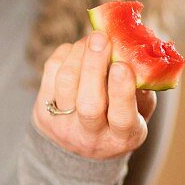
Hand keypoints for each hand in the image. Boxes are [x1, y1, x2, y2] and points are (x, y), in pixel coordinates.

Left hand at [31, 32, 157, 159]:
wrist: (80, 147)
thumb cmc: (118, 118)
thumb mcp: (140, 110)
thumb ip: (141, 87)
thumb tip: (135, 52)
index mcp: (121, 138)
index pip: (121, 117)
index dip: (121, 91)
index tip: (122, 65)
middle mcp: (90, 136)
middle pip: (88, 102)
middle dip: (94, 66)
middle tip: (101, 38)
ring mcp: (62, 126)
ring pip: (66, 83)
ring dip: (79, 54)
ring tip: (93, 38)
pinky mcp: (42, 112)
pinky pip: (50, 73)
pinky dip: (65, 54)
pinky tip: (78, 49)